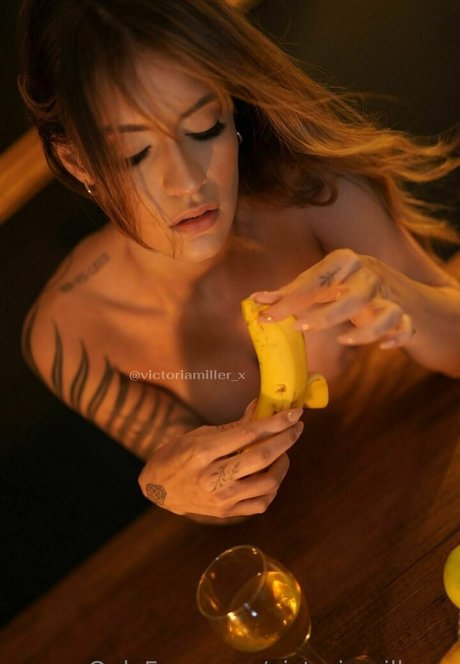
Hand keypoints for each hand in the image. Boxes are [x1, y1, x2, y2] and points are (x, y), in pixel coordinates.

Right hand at [138, 400, 303, 517]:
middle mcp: (214, 477)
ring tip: (283, 450)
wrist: (158, 488)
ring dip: (283, 463)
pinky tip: (272, 473)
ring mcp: (222, 499)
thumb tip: (261, 408)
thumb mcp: (201, 433)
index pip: (249, 434)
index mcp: (204, 452)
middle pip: (263, 457)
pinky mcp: (227, 513)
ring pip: (268, 482)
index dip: (276, 422)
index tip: (294, 412)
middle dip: (287, 438)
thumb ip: (234, 426)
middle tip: (297, 427)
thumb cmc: (178, 454)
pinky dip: (273, 487)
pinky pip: (261, 503)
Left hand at [251, 248, 414, 348]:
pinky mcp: (406, 315)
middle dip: (324, 315)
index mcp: (345, 261)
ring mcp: (390, 295)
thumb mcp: (322, 285)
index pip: (316, 280)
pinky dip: (397, 337)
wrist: (402, 291)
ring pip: (384, 312)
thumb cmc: (349, 287)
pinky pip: (405, 327)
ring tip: (343, 339)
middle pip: (351, 296)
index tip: (265, 317)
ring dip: (365, 331)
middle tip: (298, 328)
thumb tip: (255, 300)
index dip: (289, 299)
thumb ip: (291, 293)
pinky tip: (384, 347)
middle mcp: (369, 275)